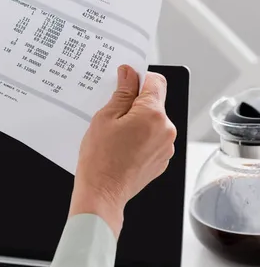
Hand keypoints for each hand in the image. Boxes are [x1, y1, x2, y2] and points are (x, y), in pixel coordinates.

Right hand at [69, 65, 176, 237]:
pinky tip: (122, 147)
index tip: (125, 82)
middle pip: (155, 102)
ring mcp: (166, 146)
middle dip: (135, 104)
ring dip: (138, 122)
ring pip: (153, 121)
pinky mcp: (162, 159)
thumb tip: (129, 74)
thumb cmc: (100, 159)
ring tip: (116, 136)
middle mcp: (166, 129)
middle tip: (112, 116)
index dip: (138, 78)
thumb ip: (122, 93)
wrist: (102, 193)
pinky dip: (140, 138)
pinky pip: (153, 139)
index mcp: (153, 115)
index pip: (156, 81)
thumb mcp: (105, 118)